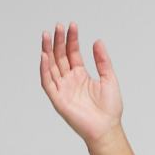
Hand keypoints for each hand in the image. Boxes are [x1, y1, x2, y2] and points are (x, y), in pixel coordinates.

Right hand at [39, 21, 122, 147]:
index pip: (72, 53)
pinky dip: (44, 69)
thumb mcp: (109, 78)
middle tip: (58, 26)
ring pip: (51, 66)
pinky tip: (44, 56)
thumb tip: (98, 41)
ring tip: (47, 35)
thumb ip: (102, 60)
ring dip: (48, 50)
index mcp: (80, 75)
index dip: (71, 39)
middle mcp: (69, 80)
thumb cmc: (110, 108)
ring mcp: (62, 89)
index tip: (72, 25)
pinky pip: (48, 82)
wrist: (107, 128)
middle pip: (60, 56)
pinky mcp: (58, 99)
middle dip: (58, 41)